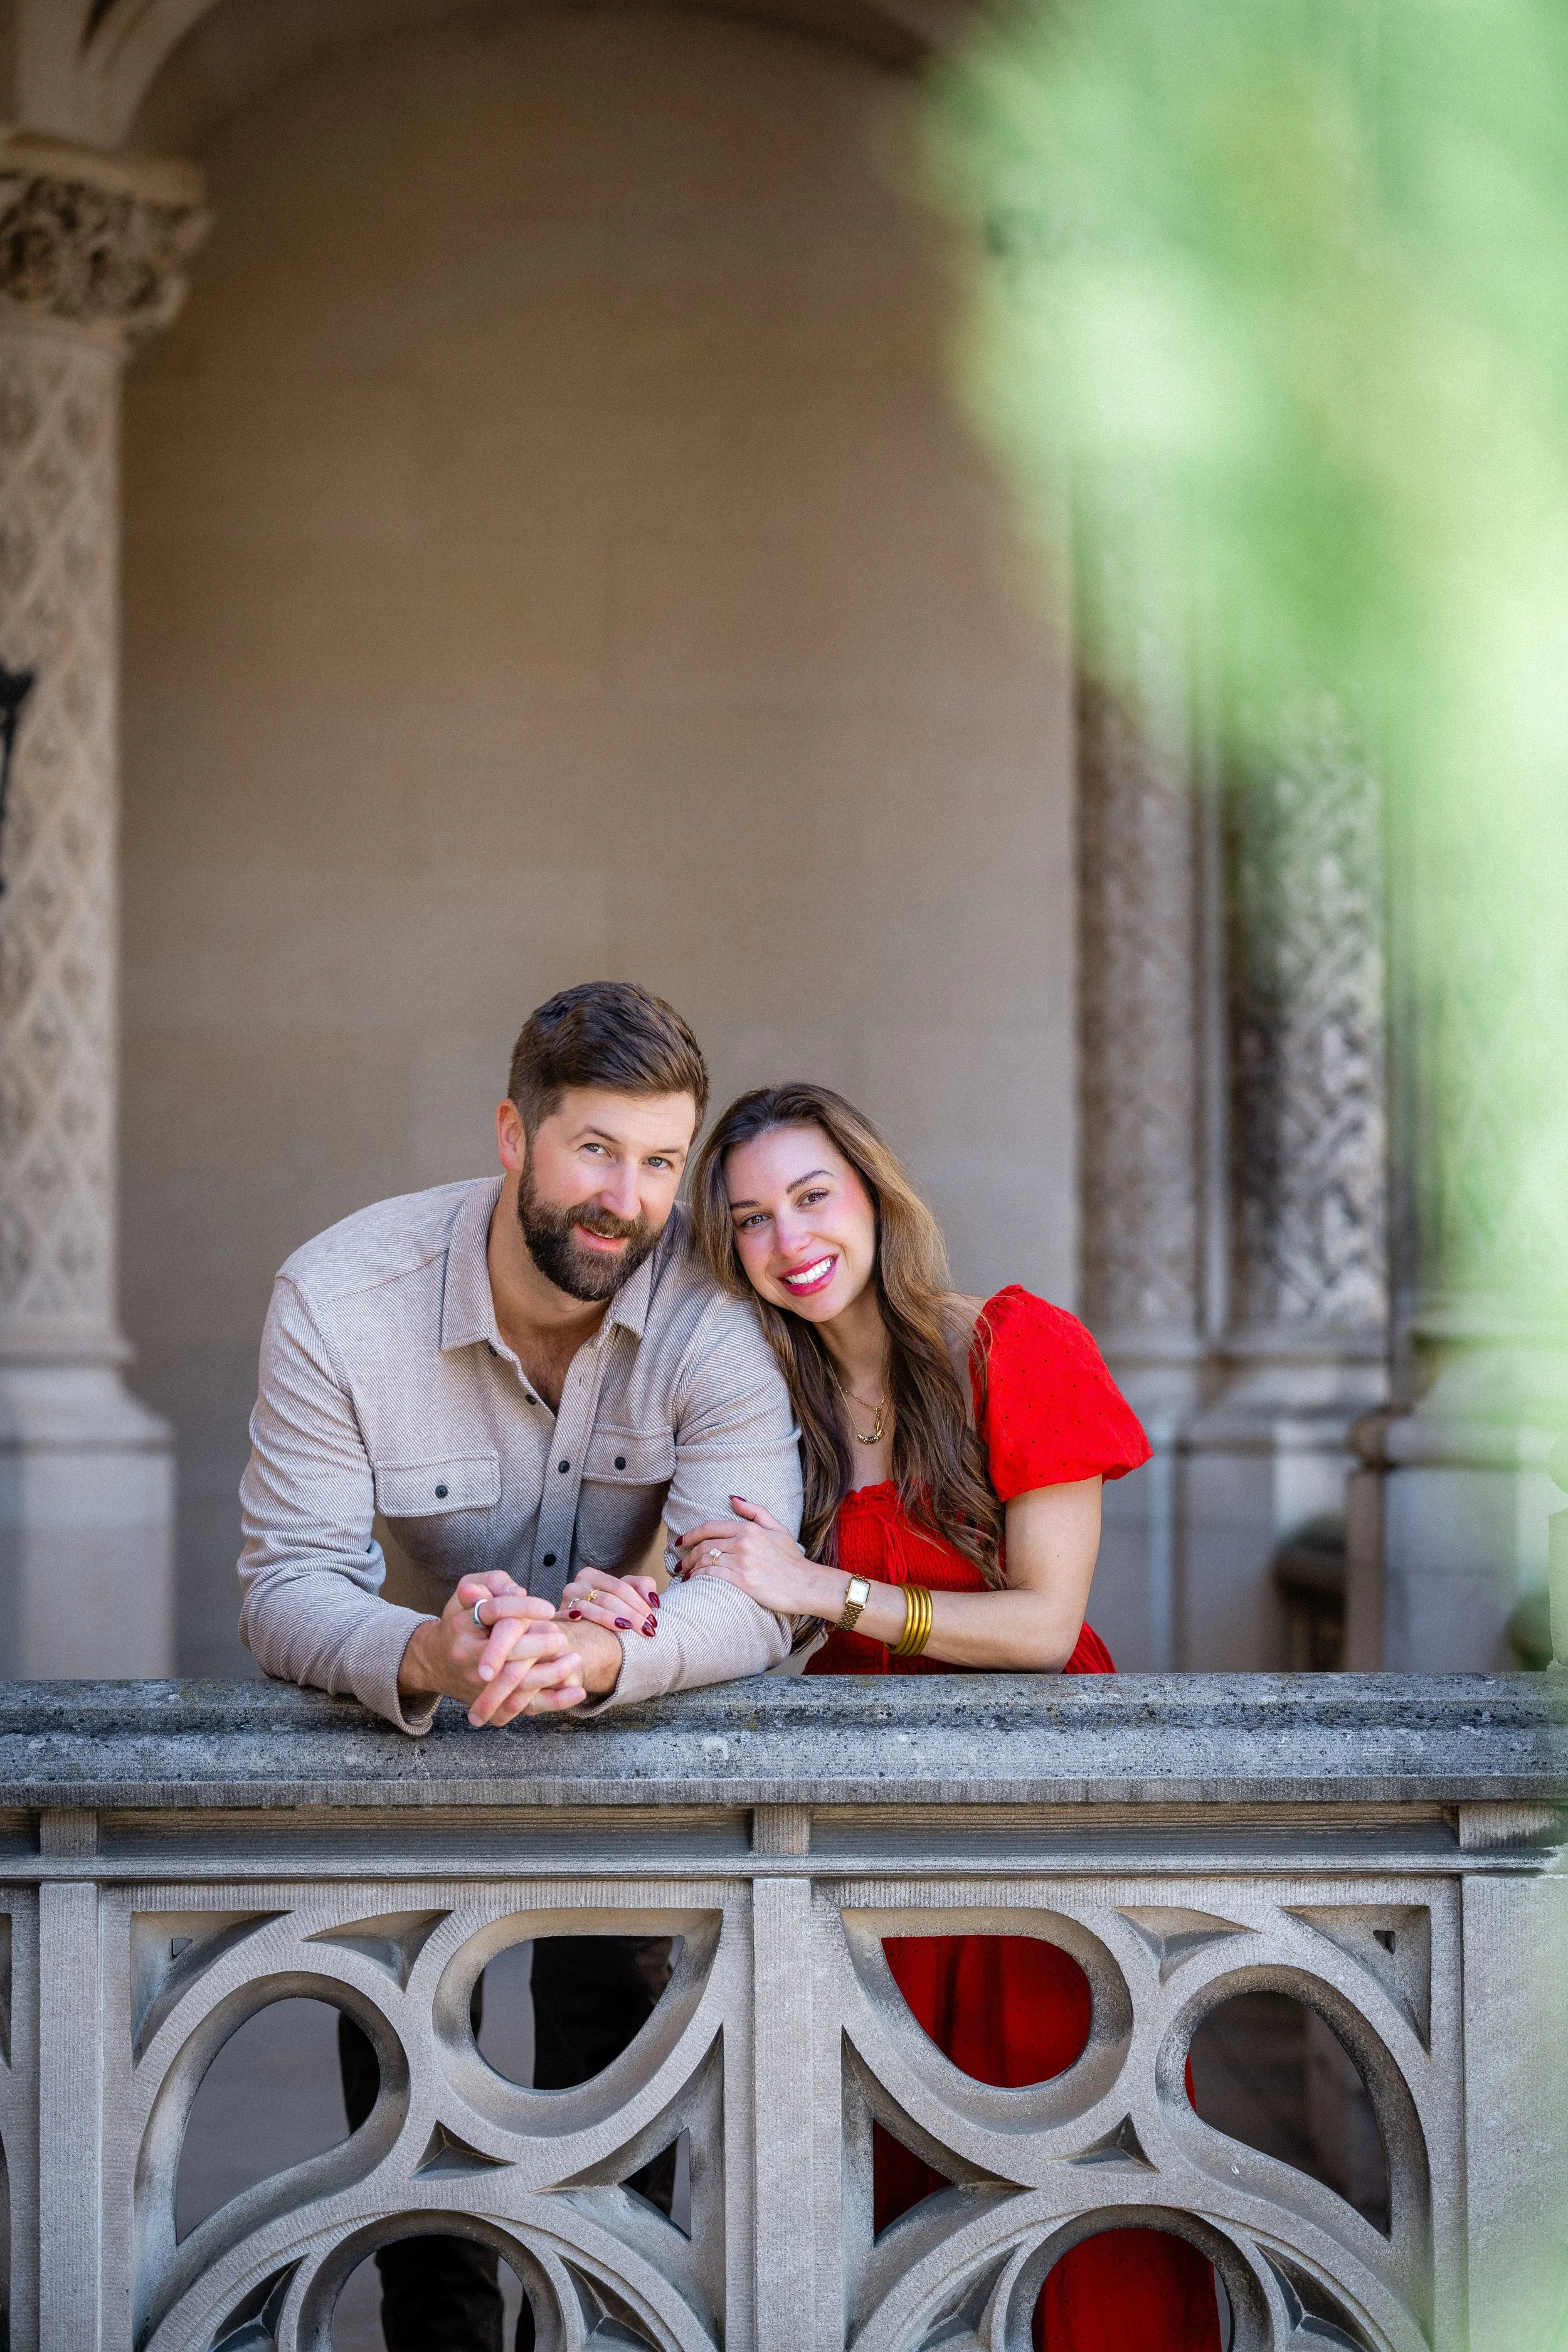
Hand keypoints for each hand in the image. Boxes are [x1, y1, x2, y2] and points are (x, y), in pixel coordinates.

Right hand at [398, 1571, 587, 1727]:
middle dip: (538, 1646)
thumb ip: (494, 1583)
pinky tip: (577, 1691)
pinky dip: (553, 1701)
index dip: (523, 1608)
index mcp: (462, 1624)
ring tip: (574, 1659)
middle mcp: (467, 1657)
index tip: (549, 1608)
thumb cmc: (462, 1618)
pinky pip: (525, 1707)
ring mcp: (477, 1684)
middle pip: (506, 1654)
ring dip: (551, 1673)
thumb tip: (517, 1590)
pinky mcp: (491, 1703)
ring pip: (517, 1685)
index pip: (495, 1611)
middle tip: (562, 1637)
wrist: (437, 1662)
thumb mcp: (469, 1589)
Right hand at [559, 1568, 660, 1642]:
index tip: (653, 1620)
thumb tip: (652, 1599)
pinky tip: (591, 1628)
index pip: (620, 1587)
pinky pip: (566, 1618)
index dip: (639, 1603)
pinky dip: (578, 1620)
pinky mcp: (557, 1618)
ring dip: (611, 1620)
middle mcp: (576, 1586)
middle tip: (647, 1629)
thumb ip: (643, 1587)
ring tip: (628, 1630)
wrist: (584, 1633)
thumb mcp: (627, 1593)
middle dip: (630, 1614)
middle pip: (607, 1599)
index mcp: (592, 1575)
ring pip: (590, 1609)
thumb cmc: (610, 1610)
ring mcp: (565, 1602)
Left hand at [675, 1496, 836, 1617]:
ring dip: (690, 1569)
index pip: (710, 1528)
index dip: (690, 1534)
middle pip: (704, 1546)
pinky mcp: (743, 1581)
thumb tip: (733, 1499)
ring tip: (684, 1575)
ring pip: (705, 1561)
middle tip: (679, 1563)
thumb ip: (755, 1511)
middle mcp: (743, 1543)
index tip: (680, 1542)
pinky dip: (698, 1580)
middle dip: (687, 1555)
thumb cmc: (792, 1560)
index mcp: (749, 1529)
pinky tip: (693, 1584)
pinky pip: (711, 1577)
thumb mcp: (778, 1528)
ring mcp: (742, 1562)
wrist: (806, 1585)